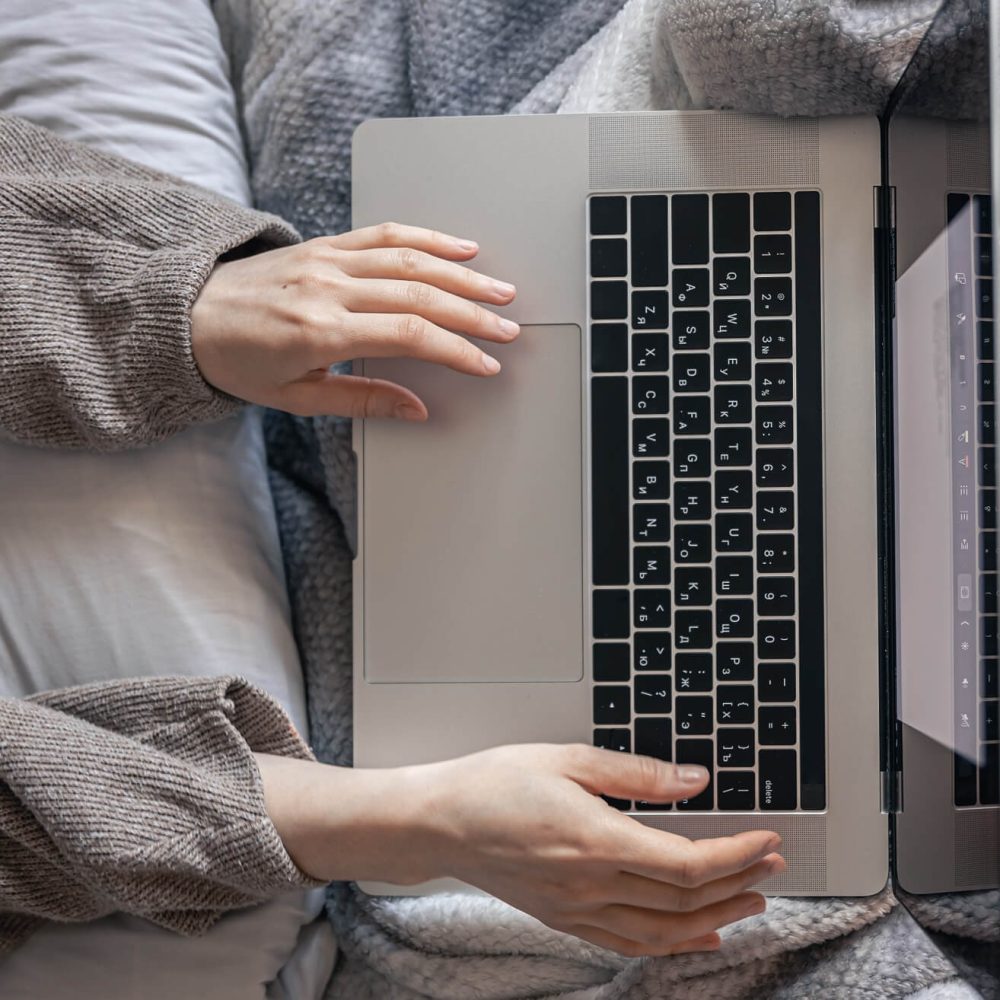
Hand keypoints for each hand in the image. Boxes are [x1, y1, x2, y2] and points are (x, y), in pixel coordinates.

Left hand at [191, 224, 518, 419]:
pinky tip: (458, 247)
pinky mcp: (324, 243)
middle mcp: (327, 288)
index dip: (455, 350)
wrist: (186, 315)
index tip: (485, 363)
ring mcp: (326, 259)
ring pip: (408, 259)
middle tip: (508, 328)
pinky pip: (383, 233)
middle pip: (418, 294)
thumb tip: (417, 409)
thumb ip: (362, 401)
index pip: (407, 336)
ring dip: (461, 274)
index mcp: (319, 331)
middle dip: (472, 313)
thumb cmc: (237, 362)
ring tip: (499, 290)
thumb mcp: (297, 399)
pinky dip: (426, 238)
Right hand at [415, 744, 783, 955]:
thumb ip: (637, 774)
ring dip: (716, 918)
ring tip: (750, 900)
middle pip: (685, 900)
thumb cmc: (494, 784)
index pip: (687, 862)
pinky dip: (672, 944)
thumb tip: (694, 780)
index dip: (737, 853)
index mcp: (595, 841)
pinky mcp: (565, 920)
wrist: (440, 822)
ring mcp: (577, 910)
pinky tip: (697, 936)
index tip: (766, 838)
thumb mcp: (567, 758)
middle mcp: (590, 885)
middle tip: (773, 863)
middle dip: (738, 881)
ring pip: (664, 931)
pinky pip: (629, 944)